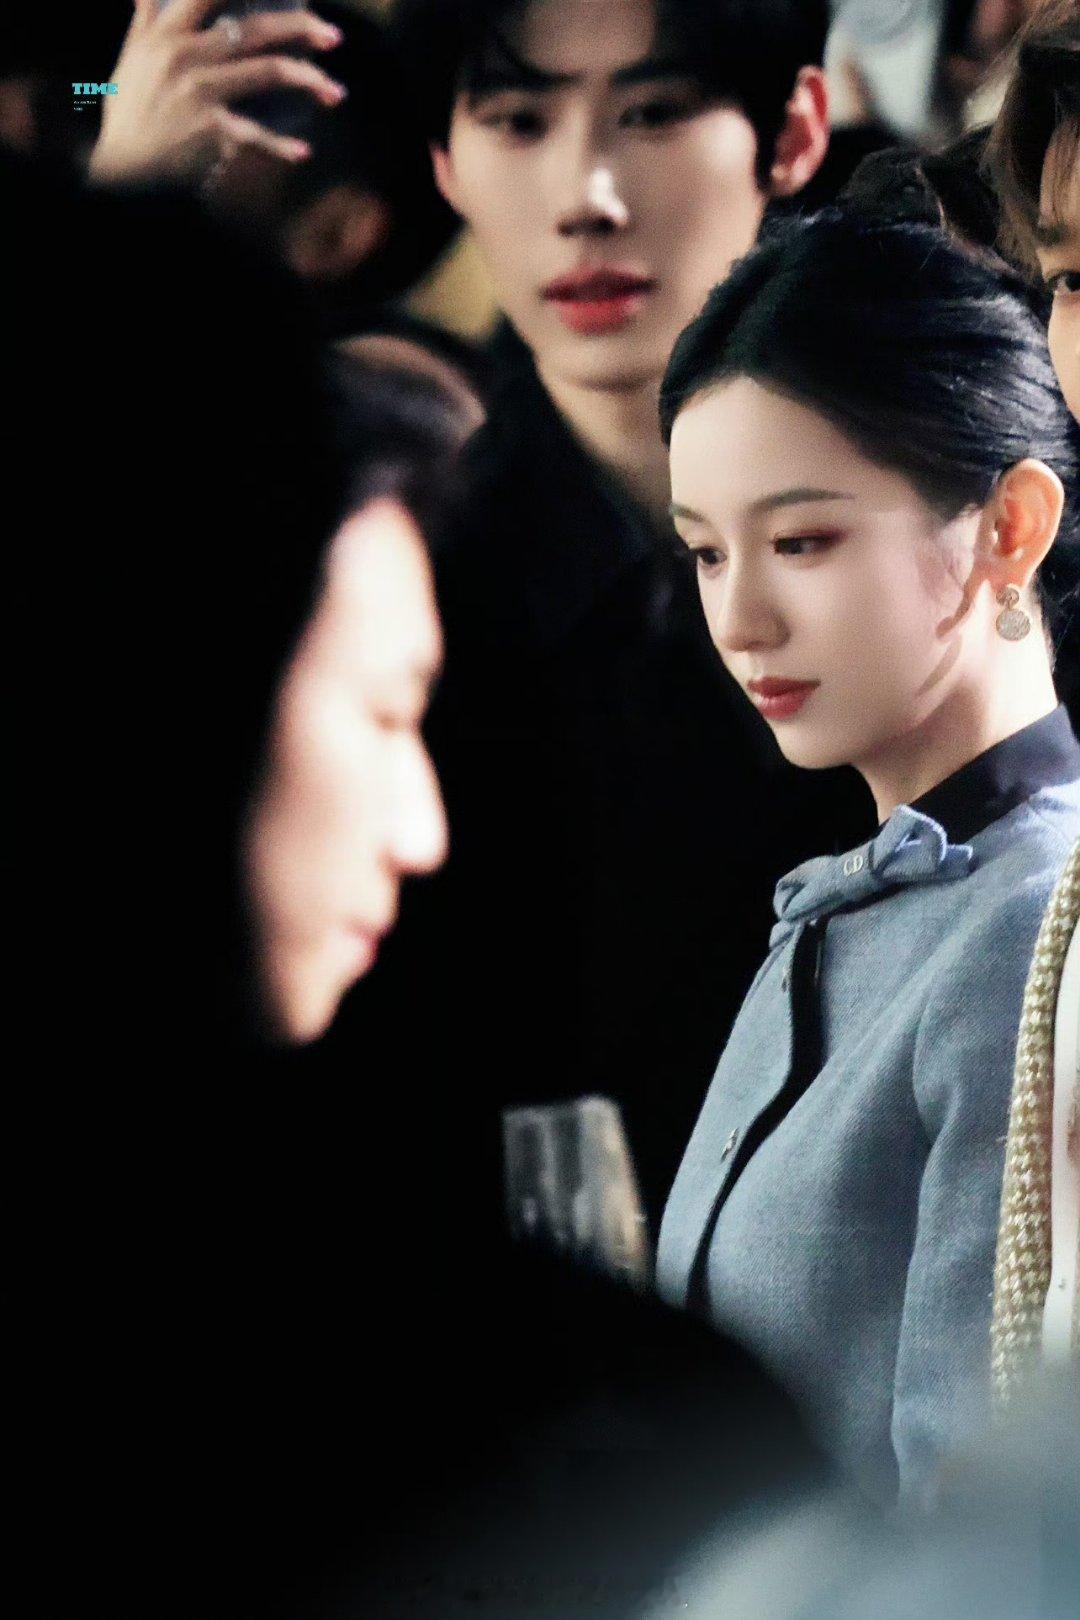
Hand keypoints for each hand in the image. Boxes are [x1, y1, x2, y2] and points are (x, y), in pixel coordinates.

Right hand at [88, 0, 345, 187]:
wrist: (122, 167)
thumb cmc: (129, 111)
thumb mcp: (131, 57)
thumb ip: (145, 20)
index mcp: (166, 33)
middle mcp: (185, 55)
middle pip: (255, 28)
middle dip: (301, 27)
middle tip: (333, 35)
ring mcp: (201, 92)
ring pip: (269, 72)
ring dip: (310, 80)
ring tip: (335, 93)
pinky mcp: (212, 130)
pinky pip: (259, 135)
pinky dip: (283, 147)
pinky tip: (302, 152)